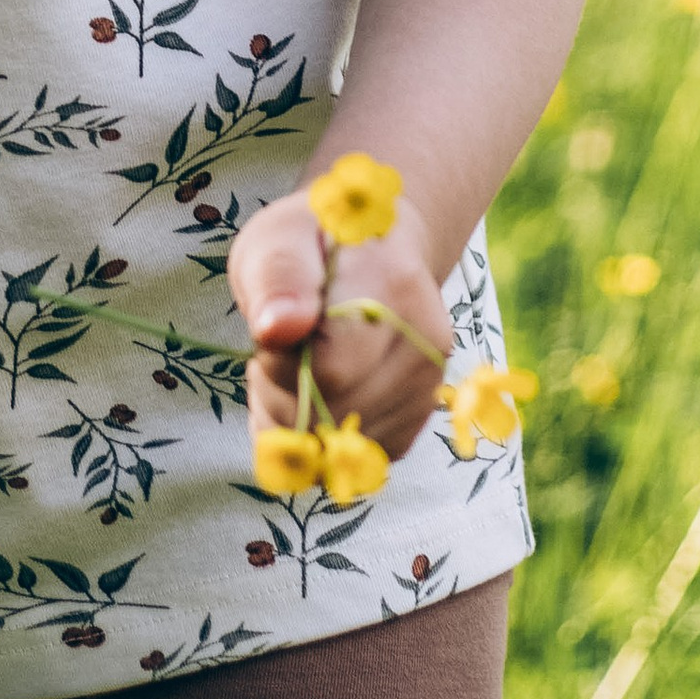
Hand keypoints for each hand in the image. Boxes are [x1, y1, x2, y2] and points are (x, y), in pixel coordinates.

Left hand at [228, 185, 451, 459]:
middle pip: (331, 417)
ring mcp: (427, 386)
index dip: (280, 365)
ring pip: (337, 448)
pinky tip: (318, 390)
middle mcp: (425, 342)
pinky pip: (350, 460)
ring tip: (300, 364)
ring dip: (295, 418)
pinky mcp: (417, 419)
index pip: (329, 371)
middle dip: (280, 395)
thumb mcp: (279, 238)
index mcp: (392, 285)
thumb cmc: (314, 243)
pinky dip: (317, 437)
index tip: (271, 332)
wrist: (374, 253)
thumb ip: (276, 276)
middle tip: (279, 351)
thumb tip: (278, 326)